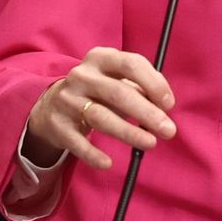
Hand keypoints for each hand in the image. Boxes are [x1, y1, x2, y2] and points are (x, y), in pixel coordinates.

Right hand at [22, 47, 176, 170]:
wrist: (52, 105)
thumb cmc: (98, 91)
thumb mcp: (116, 79)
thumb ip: (140, 87)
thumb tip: (164, 107)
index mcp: (101, 58)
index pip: (131, 64)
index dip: (153, 83)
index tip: (169, 104)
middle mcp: (82, 75)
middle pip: (118, 93)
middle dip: (146, 113)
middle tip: (168, 130)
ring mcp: (67, 99)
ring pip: (101, 117)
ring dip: (128, 132)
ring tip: (150, 143)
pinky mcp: (57, 124)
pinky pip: (78, 142)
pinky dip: (93, 154)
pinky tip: (108, 163)